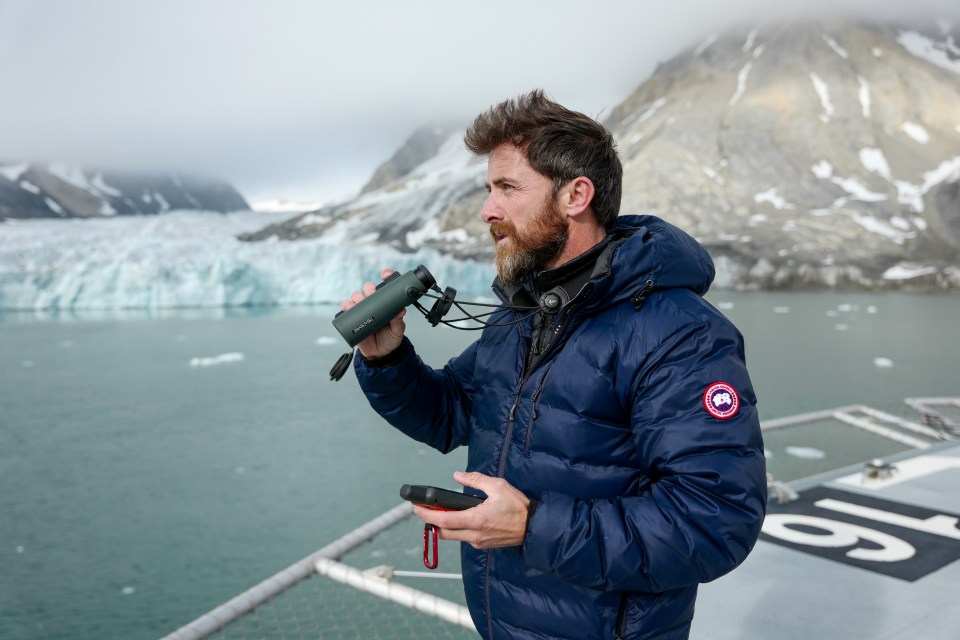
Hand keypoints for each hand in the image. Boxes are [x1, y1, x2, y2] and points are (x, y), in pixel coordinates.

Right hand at [340, 268, 405, 358]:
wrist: (380, 354)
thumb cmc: (391, 339)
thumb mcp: (398, 330)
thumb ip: (398, 320)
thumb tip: (400, 310)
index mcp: (386, 303)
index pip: (385, 287)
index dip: (385, 277)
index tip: (385, 274)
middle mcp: (373, 304)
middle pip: (368, 289)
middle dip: (368, 288)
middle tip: (371, 294)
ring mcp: (363, 310)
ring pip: (356, 296)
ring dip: (356, 296)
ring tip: (359, 302)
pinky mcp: (353, 319)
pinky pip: (346, 309)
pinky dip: (346, 306)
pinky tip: (349, 307)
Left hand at [413, 471, 530, 548]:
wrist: (533, 527)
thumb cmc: (518, 507)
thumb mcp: (498, 486)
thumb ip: (475, 480)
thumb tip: (458, 476)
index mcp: (477, 520)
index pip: (444, 520)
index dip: (427, 515)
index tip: (417, 508)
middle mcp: (475, 534)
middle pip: (443, 532)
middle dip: (429, 521)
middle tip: (421, 510)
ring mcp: (478, 542)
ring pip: (452, 536)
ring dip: (441, 526)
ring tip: (436, 512)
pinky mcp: (482, 544)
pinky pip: (463, 538)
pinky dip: (454, 529)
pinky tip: (456, 518)